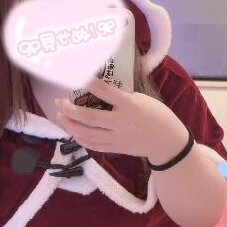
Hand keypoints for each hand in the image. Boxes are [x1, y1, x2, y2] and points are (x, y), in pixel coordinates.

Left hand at [54, 78, 188, 163]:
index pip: (106, 92)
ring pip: (88, 134)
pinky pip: (94, 146)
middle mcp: (121, 122)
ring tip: (61, 117)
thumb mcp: (142, 99)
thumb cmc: (156, 116)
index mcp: (130, 105)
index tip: (76, 77)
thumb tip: (100, 91)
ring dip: (71, 125)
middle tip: (59, 102)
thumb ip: (122, 98)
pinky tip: (73, 132)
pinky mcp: (116, 149)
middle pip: (90, 117)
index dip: (89, 84)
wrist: (167, 142)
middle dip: (71, 109)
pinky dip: (81, 139)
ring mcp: (117, 138)